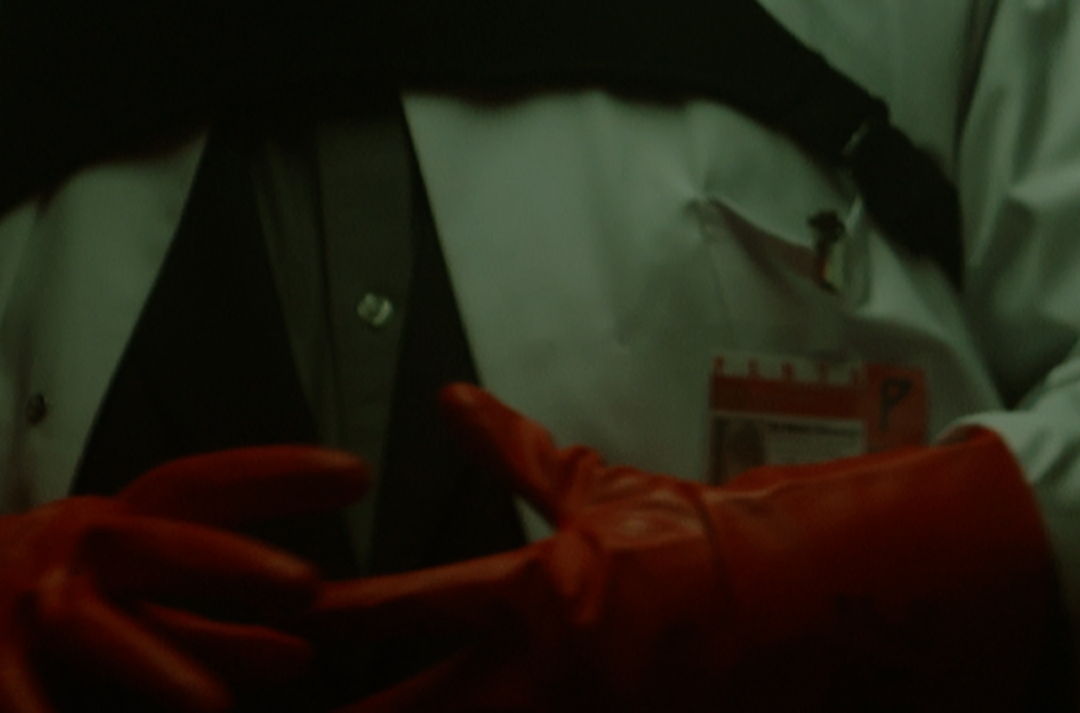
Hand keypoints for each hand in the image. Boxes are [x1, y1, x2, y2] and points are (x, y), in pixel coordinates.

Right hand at [0, 444, 370, 712]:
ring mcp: (30, 605)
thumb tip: (314, 634)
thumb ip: (216, 606)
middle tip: (312, 588)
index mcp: (126, 516)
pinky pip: (16, 703)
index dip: (282, 473)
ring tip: (217, 708)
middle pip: (166, 543)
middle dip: (236, 564)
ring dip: (162, 665)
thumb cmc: (61, 584)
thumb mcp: (135, 577)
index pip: (211, 481)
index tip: (359, 474)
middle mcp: (83, 545)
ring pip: (103, 630)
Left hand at [315, 384, 1058, 712]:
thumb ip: (516, 450)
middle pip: (422, 712)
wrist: (792, 600)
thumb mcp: (599, 487)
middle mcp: (542, 674)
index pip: (415, 605)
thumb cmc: (690, 538)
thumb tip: (455, 399)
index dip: (347, 615)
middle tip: (288, 709)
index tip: (295, 618)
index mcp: (534, 594)